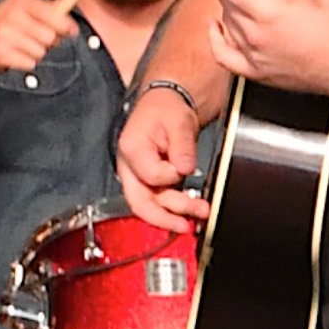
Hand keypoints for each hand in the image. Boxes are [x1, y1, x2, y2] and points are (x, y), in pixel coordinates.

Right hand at [0, 0, 76, 81]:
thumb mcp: (20, 10)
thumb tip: (65, 5)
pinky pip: (29, 64)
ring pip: (40, 52)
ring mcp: (4, 34)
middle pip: (50, 36)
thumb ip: (45, 8)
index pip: (54, 13)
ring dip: (33, 54)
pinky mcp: (0, 53)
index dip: (66, 25)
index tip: (72, 32)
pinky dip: (25, 64)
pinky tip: (13, 57)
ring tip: (18, 48)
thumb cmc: (2, 28)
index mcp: (20, 1)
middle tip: (32, 41)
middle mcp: (12, 14)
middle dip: (46, 43)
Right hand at [116, 88, 208, 229]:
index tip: (186, 167)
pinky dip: (173, 208)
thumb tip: (185, 168)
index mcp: (132, 149)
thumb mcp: (178, 121)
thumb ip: (182, 146)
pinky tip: (190, 212)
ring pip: (150, 205)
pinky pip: (157, 200)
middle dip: (164, 216)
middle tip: (185, 224)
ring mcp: (137, 176)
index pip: (150, 176)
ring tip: (199, 214)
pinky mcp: (148, 181)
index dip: (170, 175)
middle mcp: (129, 166)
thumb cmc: (166, 109)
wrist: (165, 104)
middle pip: (140, 202)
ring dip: (174, 213)